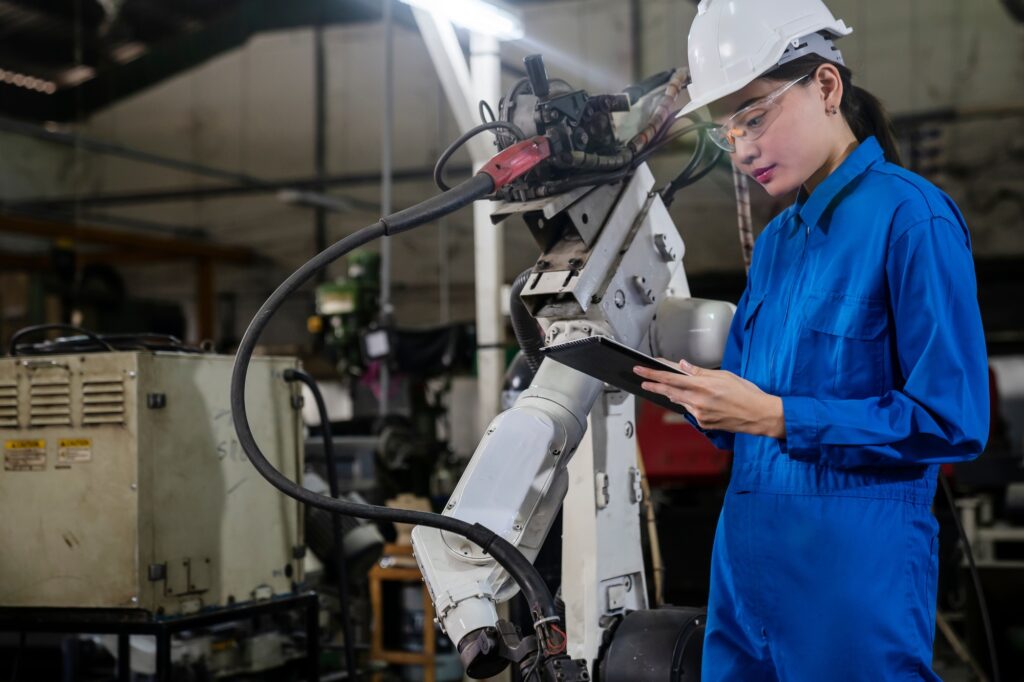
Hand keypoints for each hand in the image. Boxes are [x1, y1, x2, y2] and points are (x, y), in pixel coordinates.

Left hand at [634, 359, 785, 437]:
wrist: (760, 415)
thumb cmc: (746, 393)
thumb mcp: (724, 376)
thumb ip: (700, 372)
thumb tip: (682, 365)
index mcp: (703, 386)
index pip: (671, 378)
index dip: (653, 374)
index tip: (641, 370)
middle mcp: (699, 401)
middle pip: (669, 391)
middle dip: (654, 385)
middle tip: (642, 380)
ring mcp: (700, 414)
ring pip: (680, 402)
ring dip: (675, 394)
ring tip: (672, 387)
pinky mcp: (703, 424)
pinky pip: (691, 411)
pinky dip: (691, 404)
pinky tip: (699, 400)